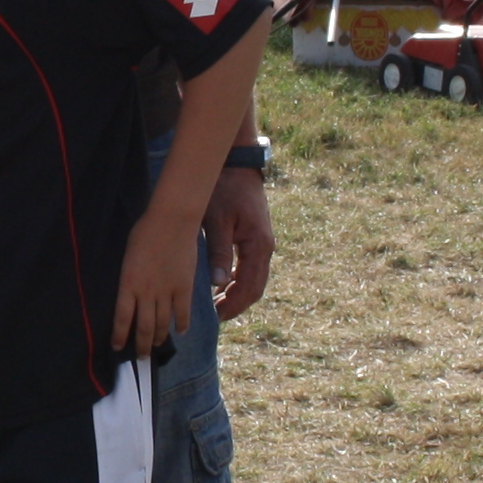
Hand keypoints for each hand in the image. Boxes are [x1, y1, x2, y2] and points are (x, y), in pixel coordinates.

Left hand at [111, 206, 201, 360]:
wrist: (171, 221)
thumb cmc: (144, 232)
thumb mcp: (129, 257)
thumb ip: (130, 278)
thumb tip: (130, 293)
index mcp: (128, 284)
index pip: (122, 318)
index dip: (119, 336)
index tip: (117, 347)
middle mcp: (146, 293)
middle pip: (143, 327)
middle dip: (141, 345)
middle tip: (140, 357)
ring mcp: (167, 291)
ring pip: (162, 323)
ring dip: (159, 338)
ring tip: (156, 346)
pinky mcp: (184, 287)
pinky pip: (182, 312)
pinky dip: (182, 324)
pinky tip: (180, 332)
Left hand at [201, 164, 276, 321]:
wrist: (237, 164)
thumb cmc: (225, 189)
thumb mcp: (217, 220)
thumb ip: (219, 252)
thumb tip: (219, 284)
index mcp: (258, 246)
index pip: (250, 287)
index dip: (234, 305)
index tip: (216, 317)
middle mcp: (266, 248)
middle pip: (255, 287)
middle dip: (237, 304)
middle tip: (215, 317)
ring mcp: (263, 243)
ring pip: (254, 278)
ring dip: (238, 293)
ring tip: (216, 305)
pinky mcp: (257, 238)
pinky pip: (252, 267)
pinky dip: (239, 280)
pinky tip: (223, 285)